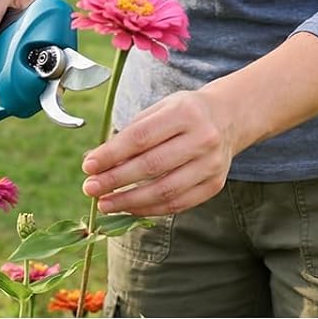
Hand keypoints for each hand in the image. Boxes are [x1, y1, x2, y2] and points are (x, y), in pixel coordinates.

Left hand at [81, 88, 234, 216]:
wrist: (229, 117)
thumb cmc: (185, 112)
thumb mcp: (159, 110)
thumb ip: (129, 134)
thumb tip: (94, 160)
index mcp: (185, 112)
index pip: (141, 137)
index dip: (112, 154)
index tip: (88, 166)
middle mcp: (202, 138)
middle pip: (152, 166)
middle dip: (115, 180)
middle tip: (90, 188)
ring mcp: (211, 164)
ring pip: (165, 191)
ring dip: (129, 201)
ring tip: (105, 204)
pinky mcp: (215, 185)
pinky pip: (177, 204)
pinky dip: (149, 209)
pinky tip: (129, 208)